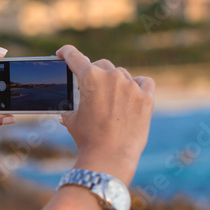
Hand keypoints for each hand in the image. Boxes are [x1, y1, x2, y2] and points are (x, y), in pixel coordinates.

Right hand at [55, 44, 154, 183]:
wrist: (110, 157)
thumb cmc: (88, 139)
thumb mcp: (72, 120)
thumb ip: (70, 107)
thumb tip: (66, 110)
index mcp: (89, 78)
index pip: (75, 57)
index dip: (66, 53)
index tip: (63, 53)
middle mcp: (111, 76)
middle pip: (102, 66)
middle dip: (96, 75)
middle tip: (93, 89)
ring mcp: (131, 86)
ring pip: (122, 75)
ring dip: (116, 83)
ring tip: (113, 101)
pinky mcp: (147, 97)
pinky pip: (144, 82)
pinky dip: (138, 86)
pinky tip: (134, 95)